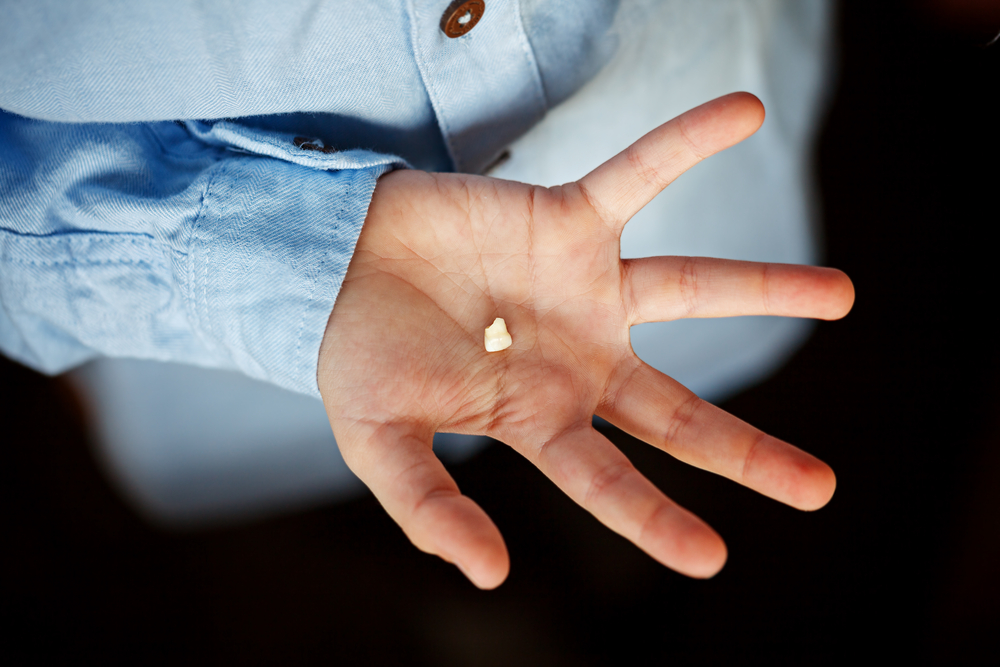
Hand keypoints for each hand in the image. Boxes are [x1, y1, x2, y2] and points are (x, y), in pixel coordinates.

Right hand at [317, 93, 853, 588]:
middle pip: (678, 413)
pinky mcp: (569, 218)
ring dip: (765, 291)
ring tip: (840, 295)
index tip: (711, 557)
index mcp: (536, 419)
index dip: (653, 521)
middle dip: (747, 452)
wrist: (334, 264)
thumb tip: (490, 577)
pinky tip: (745, 112)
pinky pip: (637, 173)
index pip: (607, 480)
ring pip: (691, 292)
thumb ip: (429, 508)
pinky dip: (687, 143)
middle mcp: (577, 359)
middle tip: (820, 489)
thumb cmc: (356, 357)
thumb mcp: (379, 443)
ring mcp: (582, 289)